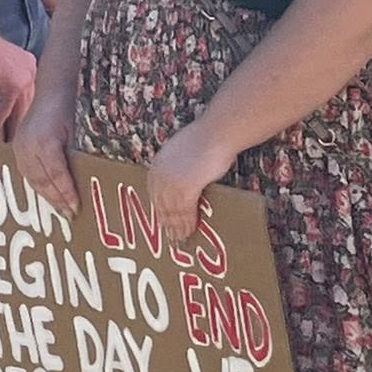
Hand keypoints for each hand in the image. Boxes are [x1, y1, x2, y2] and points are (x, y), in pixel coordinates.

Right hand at [0, 11, 37, 140]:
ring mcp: (23, 81)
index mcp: (31, 68)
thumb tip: (7, 93)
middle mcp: (31, 74)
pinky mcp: (10, 87)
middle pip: (28, 106)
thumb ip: (11, 76)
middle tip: (15, 141)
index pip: (31, 95)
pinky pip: (5, 111)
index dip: (26, 112)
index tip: (23, 126)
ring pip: (19, 111)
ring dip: (11, 129)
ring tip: (6, 144)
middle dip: (21, 124)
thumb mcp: (5, 63)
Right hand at [13, 95, 78, 216]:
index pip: (57, 176)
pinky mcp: (17, 145)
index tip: (76, 209)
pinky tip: (49, 193)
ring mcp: (19, 146)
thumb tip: (90, 181)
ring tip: (61, 208)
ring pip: (32, 179)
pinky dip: (38, 185)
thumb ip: (81, 155)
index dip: (67, 194)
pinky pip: (26, 172)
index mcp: (45, 142)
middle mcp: (28, 146)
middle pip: (43, 181)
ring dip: (46, 196)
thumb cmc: (72, 106)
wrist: (54, 87)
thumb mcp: (81, 130)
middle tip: (70, 215)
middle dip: (57, 200)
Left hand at [148, 117, 231, 243]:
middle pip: (161, 204)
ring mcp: (171, 184)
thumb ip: (180, 167)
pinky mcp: (184, 190)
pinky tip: (191, 230)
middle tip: (170, 236)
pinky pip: (185, 212)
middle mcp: (160, 175)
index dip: (159, 208)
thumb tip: (186, 179)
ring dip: (177, 227)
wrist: (217, 133)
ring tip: (181, 238)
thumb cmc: (207, 137)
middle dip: (166, 222)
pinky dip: (188, 223)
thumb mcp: (184, 151)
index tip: (162, 219)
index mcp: (157, 164)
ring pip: (172, 211)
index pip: (154, 192)